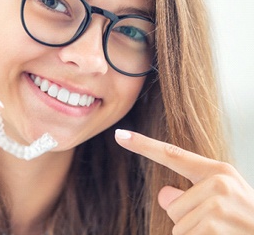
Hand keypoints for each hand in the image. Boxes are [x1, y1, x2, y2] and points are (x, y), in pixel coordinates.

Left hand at [115, 129, 253, 233]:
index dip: (143, 145)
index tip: (119, 134)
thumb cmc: (245, 221)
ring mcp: (218, 205)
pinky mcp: (213, 226)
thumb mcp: (222, 201)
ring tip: (223, 234)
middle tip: (220, 227)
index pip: (172, 155)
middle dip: (189, 223)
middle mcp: (218, 182)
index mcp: (218, 171)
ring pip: (178, 227)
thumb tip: (163, 195)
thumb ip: (191, 193)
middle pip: (173, 207)